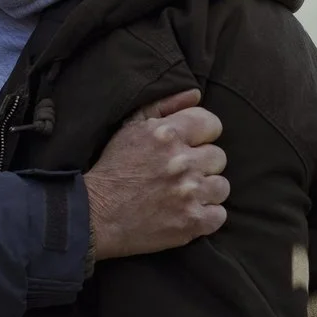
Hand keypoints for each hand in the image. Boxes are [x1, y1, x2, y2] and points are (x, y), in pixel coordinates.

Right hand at [86, 89, 228, 260]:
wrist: (95, 215)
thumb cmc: (113, 169)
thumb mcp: (131, 127)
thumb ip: (164, 106)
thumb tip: (196, 94)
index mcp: (167, 134)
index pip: (212, 124)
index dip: (202, 136)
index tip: (191, 147)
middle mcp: (181, 162)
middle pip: (218, 157)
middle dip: (202, 165)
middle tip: (181, 175)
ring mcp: (189, 194)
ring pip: (221, 186)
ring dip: (206, 191)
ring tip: (184, 195)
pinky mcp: (192, 222)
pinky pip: (219, 214)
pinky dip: (205, 216)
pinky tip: (186, 213)